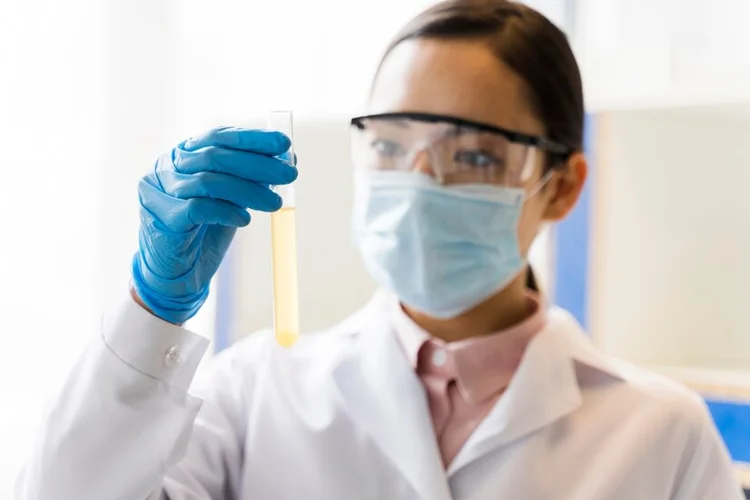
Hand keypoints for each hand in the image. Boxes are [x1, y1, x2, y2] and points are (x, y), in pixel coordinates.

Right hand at [131, 127, 296, 323]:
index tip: (284, 144)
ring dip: (249, 191)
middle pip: (215, 156)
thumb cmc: (203, 232)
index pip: (218, 136)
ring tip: (275, 203)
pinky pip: (199, 208)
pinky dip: (226, 211)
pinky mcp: (162, 218)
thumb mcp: (231, 199)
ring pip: (209, 181)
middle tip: (290, 174)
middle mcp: (166, 167)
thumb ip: (251, 178)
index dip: (252, 139)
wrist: (176, 274)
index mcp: (182, 154)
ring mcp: (159, 192)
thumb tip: (289, 159)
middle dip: (258, 164)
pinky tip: (244, 219)